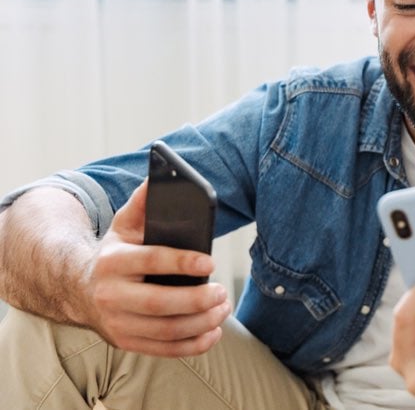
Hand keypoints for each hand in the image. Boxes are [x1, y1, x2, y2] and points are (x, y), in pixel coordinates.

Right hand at [83, 180, 230, 356]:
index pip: (150, 261)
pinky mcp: (125, 342)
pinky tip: (212, 332)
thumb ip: (143, 203)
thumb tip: (160, 177)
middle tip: (222, 292)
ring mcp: (116, 323)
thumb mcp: (123, 226)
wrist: (79, 289)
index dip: (182, 263)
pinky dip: (192, 345)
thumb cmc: (115, 254)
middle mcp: (111, 295)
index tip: (210, 263)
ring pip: (165, 331)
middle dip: (196, 300)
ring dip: (201, 323)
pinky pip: (163, 350)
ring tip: (222, 307)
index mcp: (113, 262)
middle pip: (158, 304)